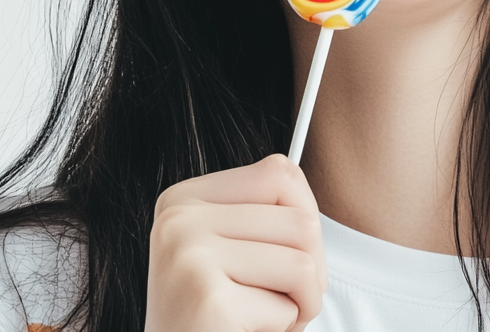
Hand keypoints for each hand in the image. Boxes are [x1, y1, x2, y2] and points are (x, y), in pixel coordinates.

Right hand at [145, 154, 327, 331]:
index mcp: (182, 200)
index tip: (285, 256)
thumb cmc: (211, 320)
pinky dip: (281, 328)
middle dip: (311, 271)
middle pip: (301, 220)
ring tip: (264, 318)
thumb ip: (260, 214)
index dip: (304, 218)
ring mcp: (187, 255)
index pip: (280, 173)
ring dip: (300, 303)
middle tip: (281, 301)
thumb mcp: (228, 252)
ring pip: (303, 262)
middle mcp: (178, 220)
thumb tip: (300, 186)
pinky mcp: (206, 298)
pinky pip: (287, 307)